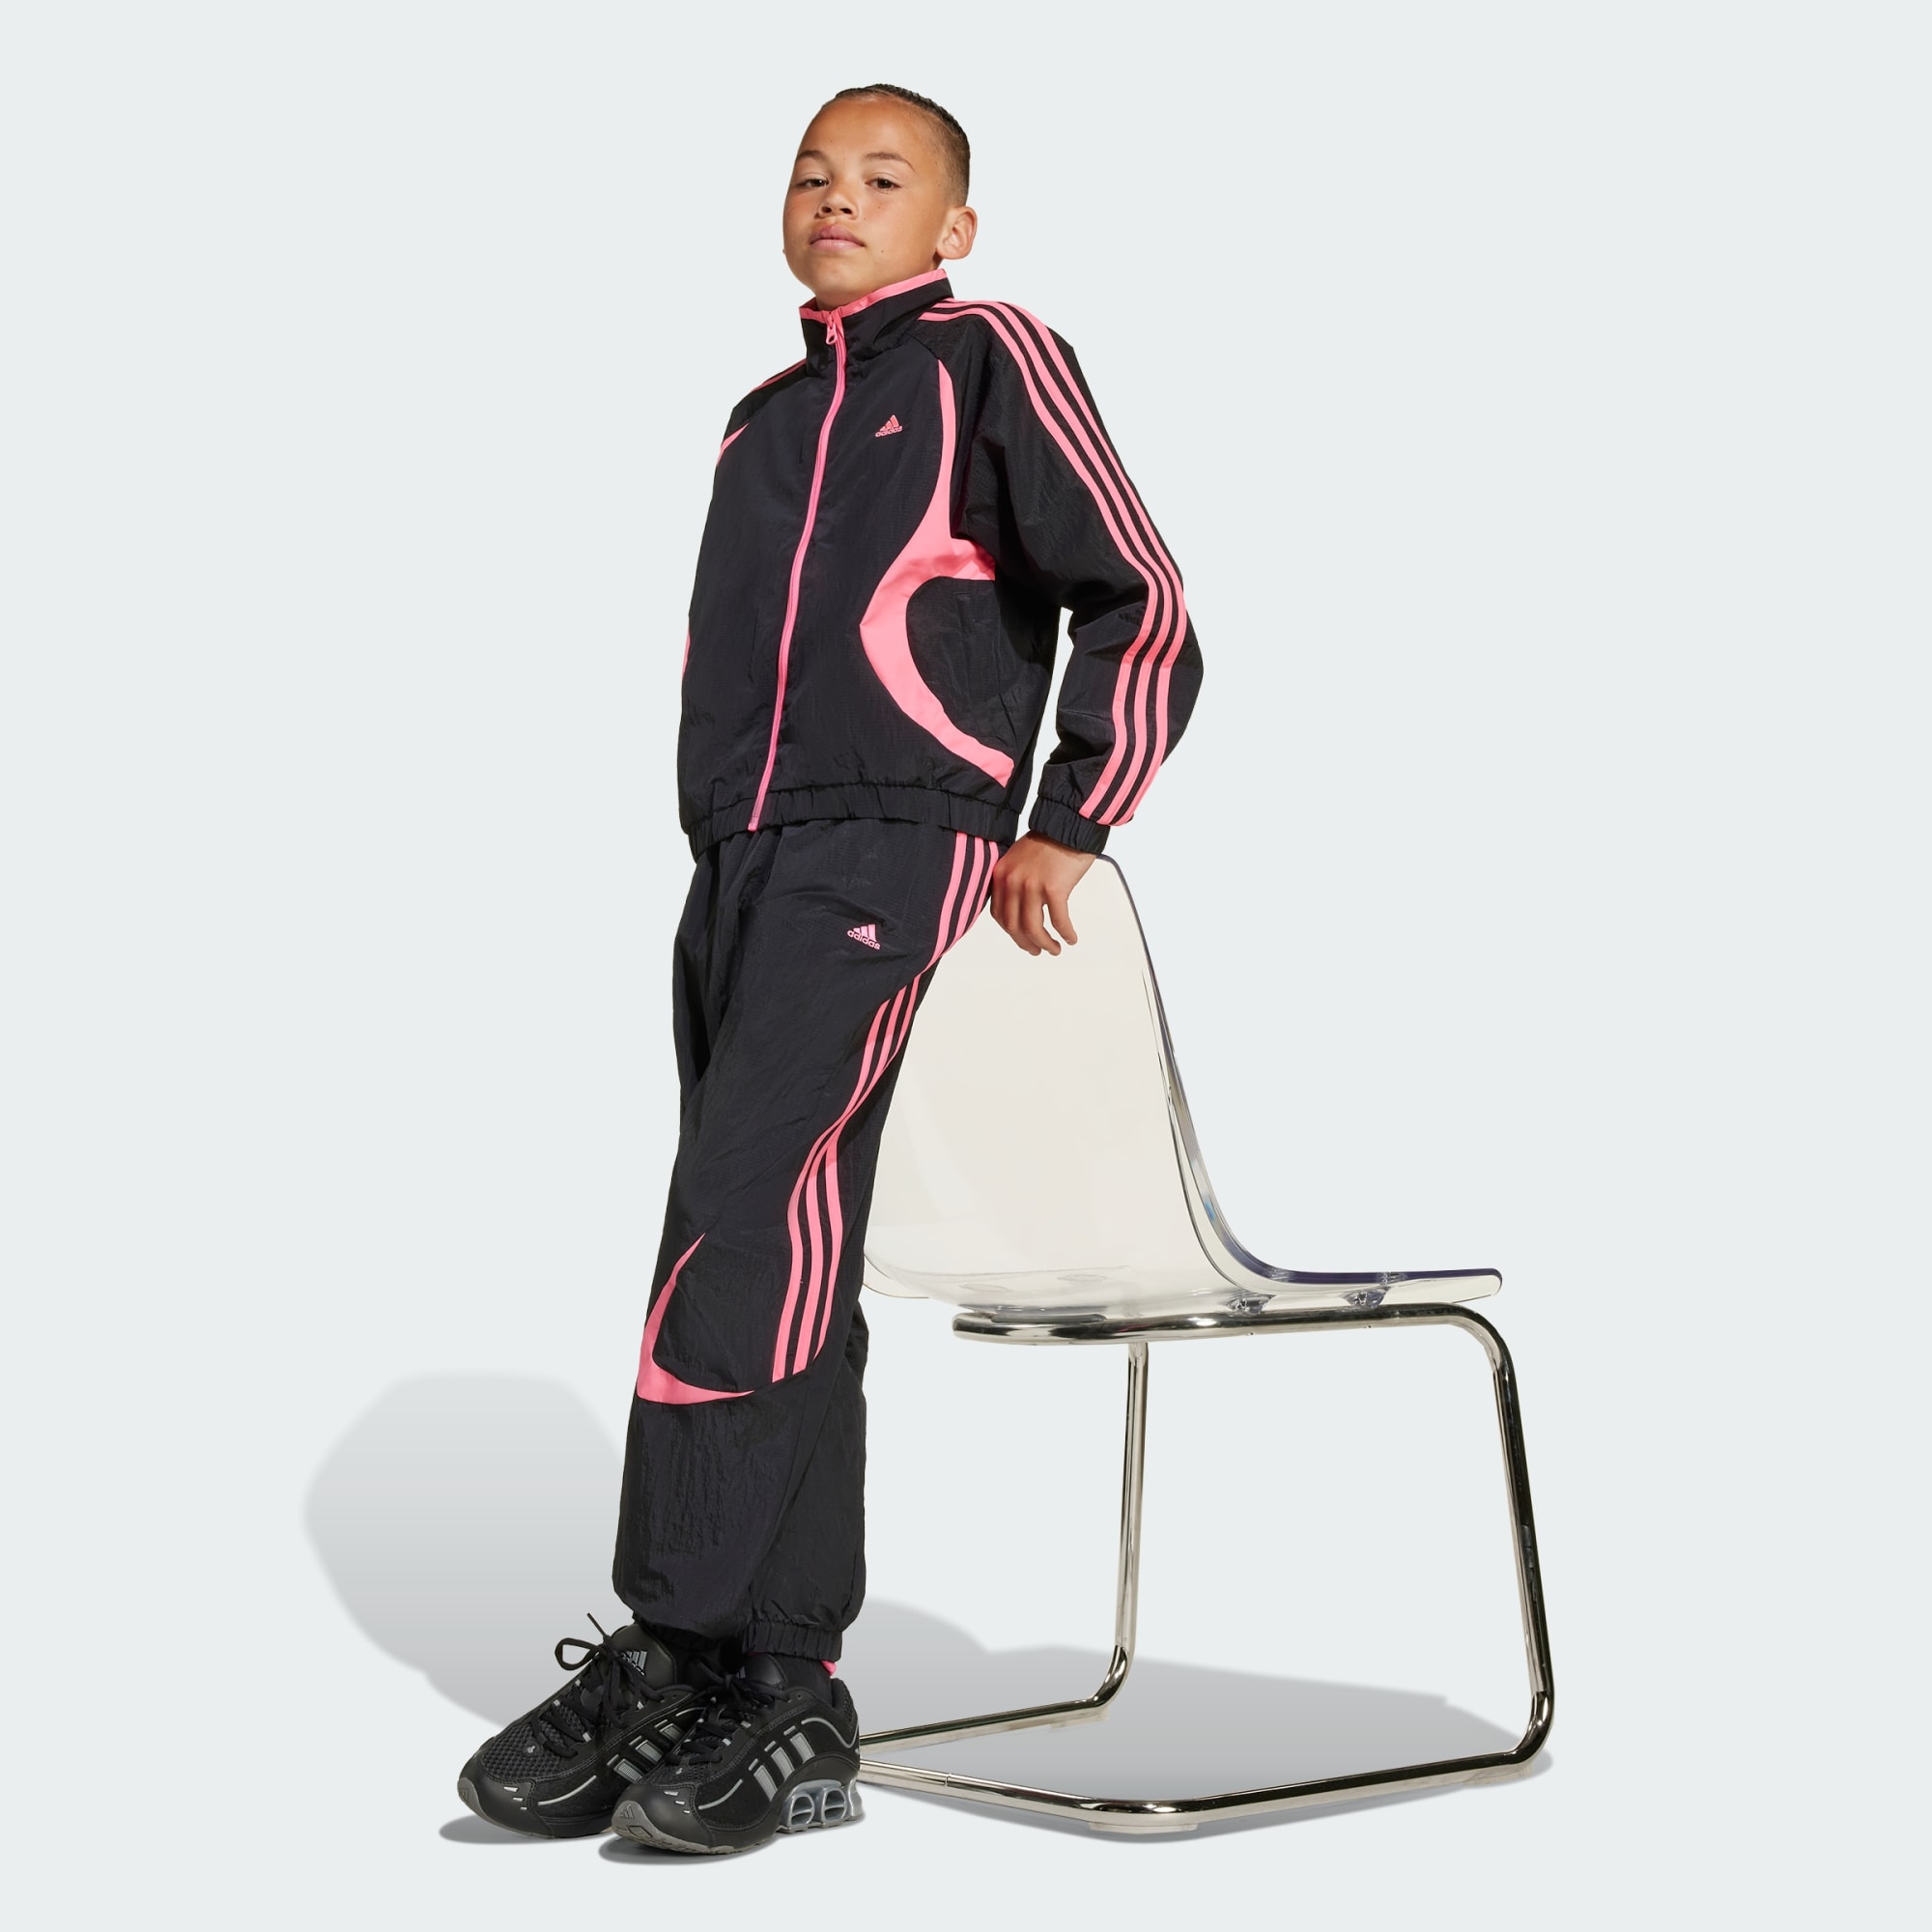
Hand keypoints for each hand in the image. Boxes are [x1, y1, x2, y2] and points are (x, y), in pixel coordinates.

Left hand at [990, 833, 1094, 956]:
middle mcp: (1012, 881)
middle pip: (1014, 926)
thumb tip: (1020, 907)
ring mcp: (1031, 885)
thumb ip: (1014, 881)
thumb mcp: (1019, 859)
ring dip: (1045, 944)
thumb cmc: (1049, 840)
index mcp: (1001, 875)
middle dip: (1026, 943)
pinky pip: (1058, 920)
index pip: (999, 914)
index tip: (1022, 940)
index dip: (1011, 933)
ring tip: (1055, 949)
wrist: (1068, 824)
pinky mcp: (1053, 888)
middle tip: (1037, 951)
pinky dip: (1065, 933)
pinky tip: (1070, 938)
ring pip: (1033, 928)